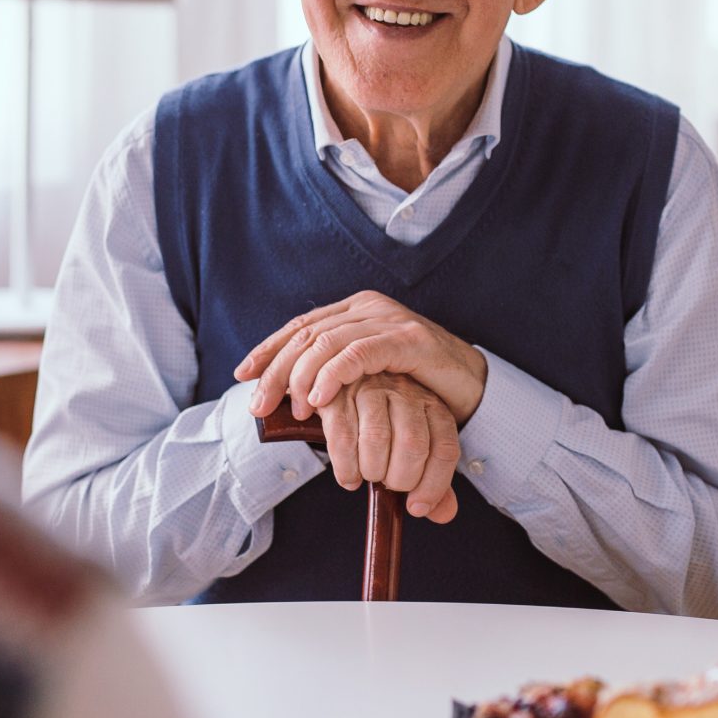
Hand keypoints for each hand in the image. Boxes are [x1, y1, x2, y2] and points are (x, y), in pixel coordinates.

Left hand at [236, 291, 488, 425]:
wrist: (474, 385)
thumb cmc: (417, 385)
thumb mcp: (369, 377)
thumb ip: (336, 376)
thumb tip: (290, 399)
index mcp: (354, 311)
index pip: (301, 325)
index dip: (269, 349)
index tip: (243, 374)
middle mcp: (367, 307)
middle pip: (307, 334)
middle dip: (276, 370)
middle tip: (257, 403)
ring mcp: (388, 319)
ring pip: (327, 342)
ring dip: (302, 378)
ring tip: (292, 410)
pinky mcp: (408, 338)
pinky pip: (360, 353)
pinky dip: (333, 375)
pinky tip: (319, 398)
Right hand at [314, 372, 461, 522]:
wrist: (345, 388)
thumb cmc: (385, 427)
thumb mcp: (414, 449)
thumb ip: (430, 480)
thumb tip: (445, 514)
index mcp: (433, 407)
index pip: (444, 450)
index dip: (433, 486)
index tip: (416, 508)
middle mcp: (407, 393)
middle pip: (413, 444)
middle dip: (400, 479)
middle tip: (388, 485)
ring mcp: (372, 389)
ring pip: (377, 438)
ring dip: (372, 471)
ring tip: (368, 477)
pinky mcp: (339, 393)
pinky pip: (342, 436)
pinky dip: (345, 466)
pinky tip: (349, 478)